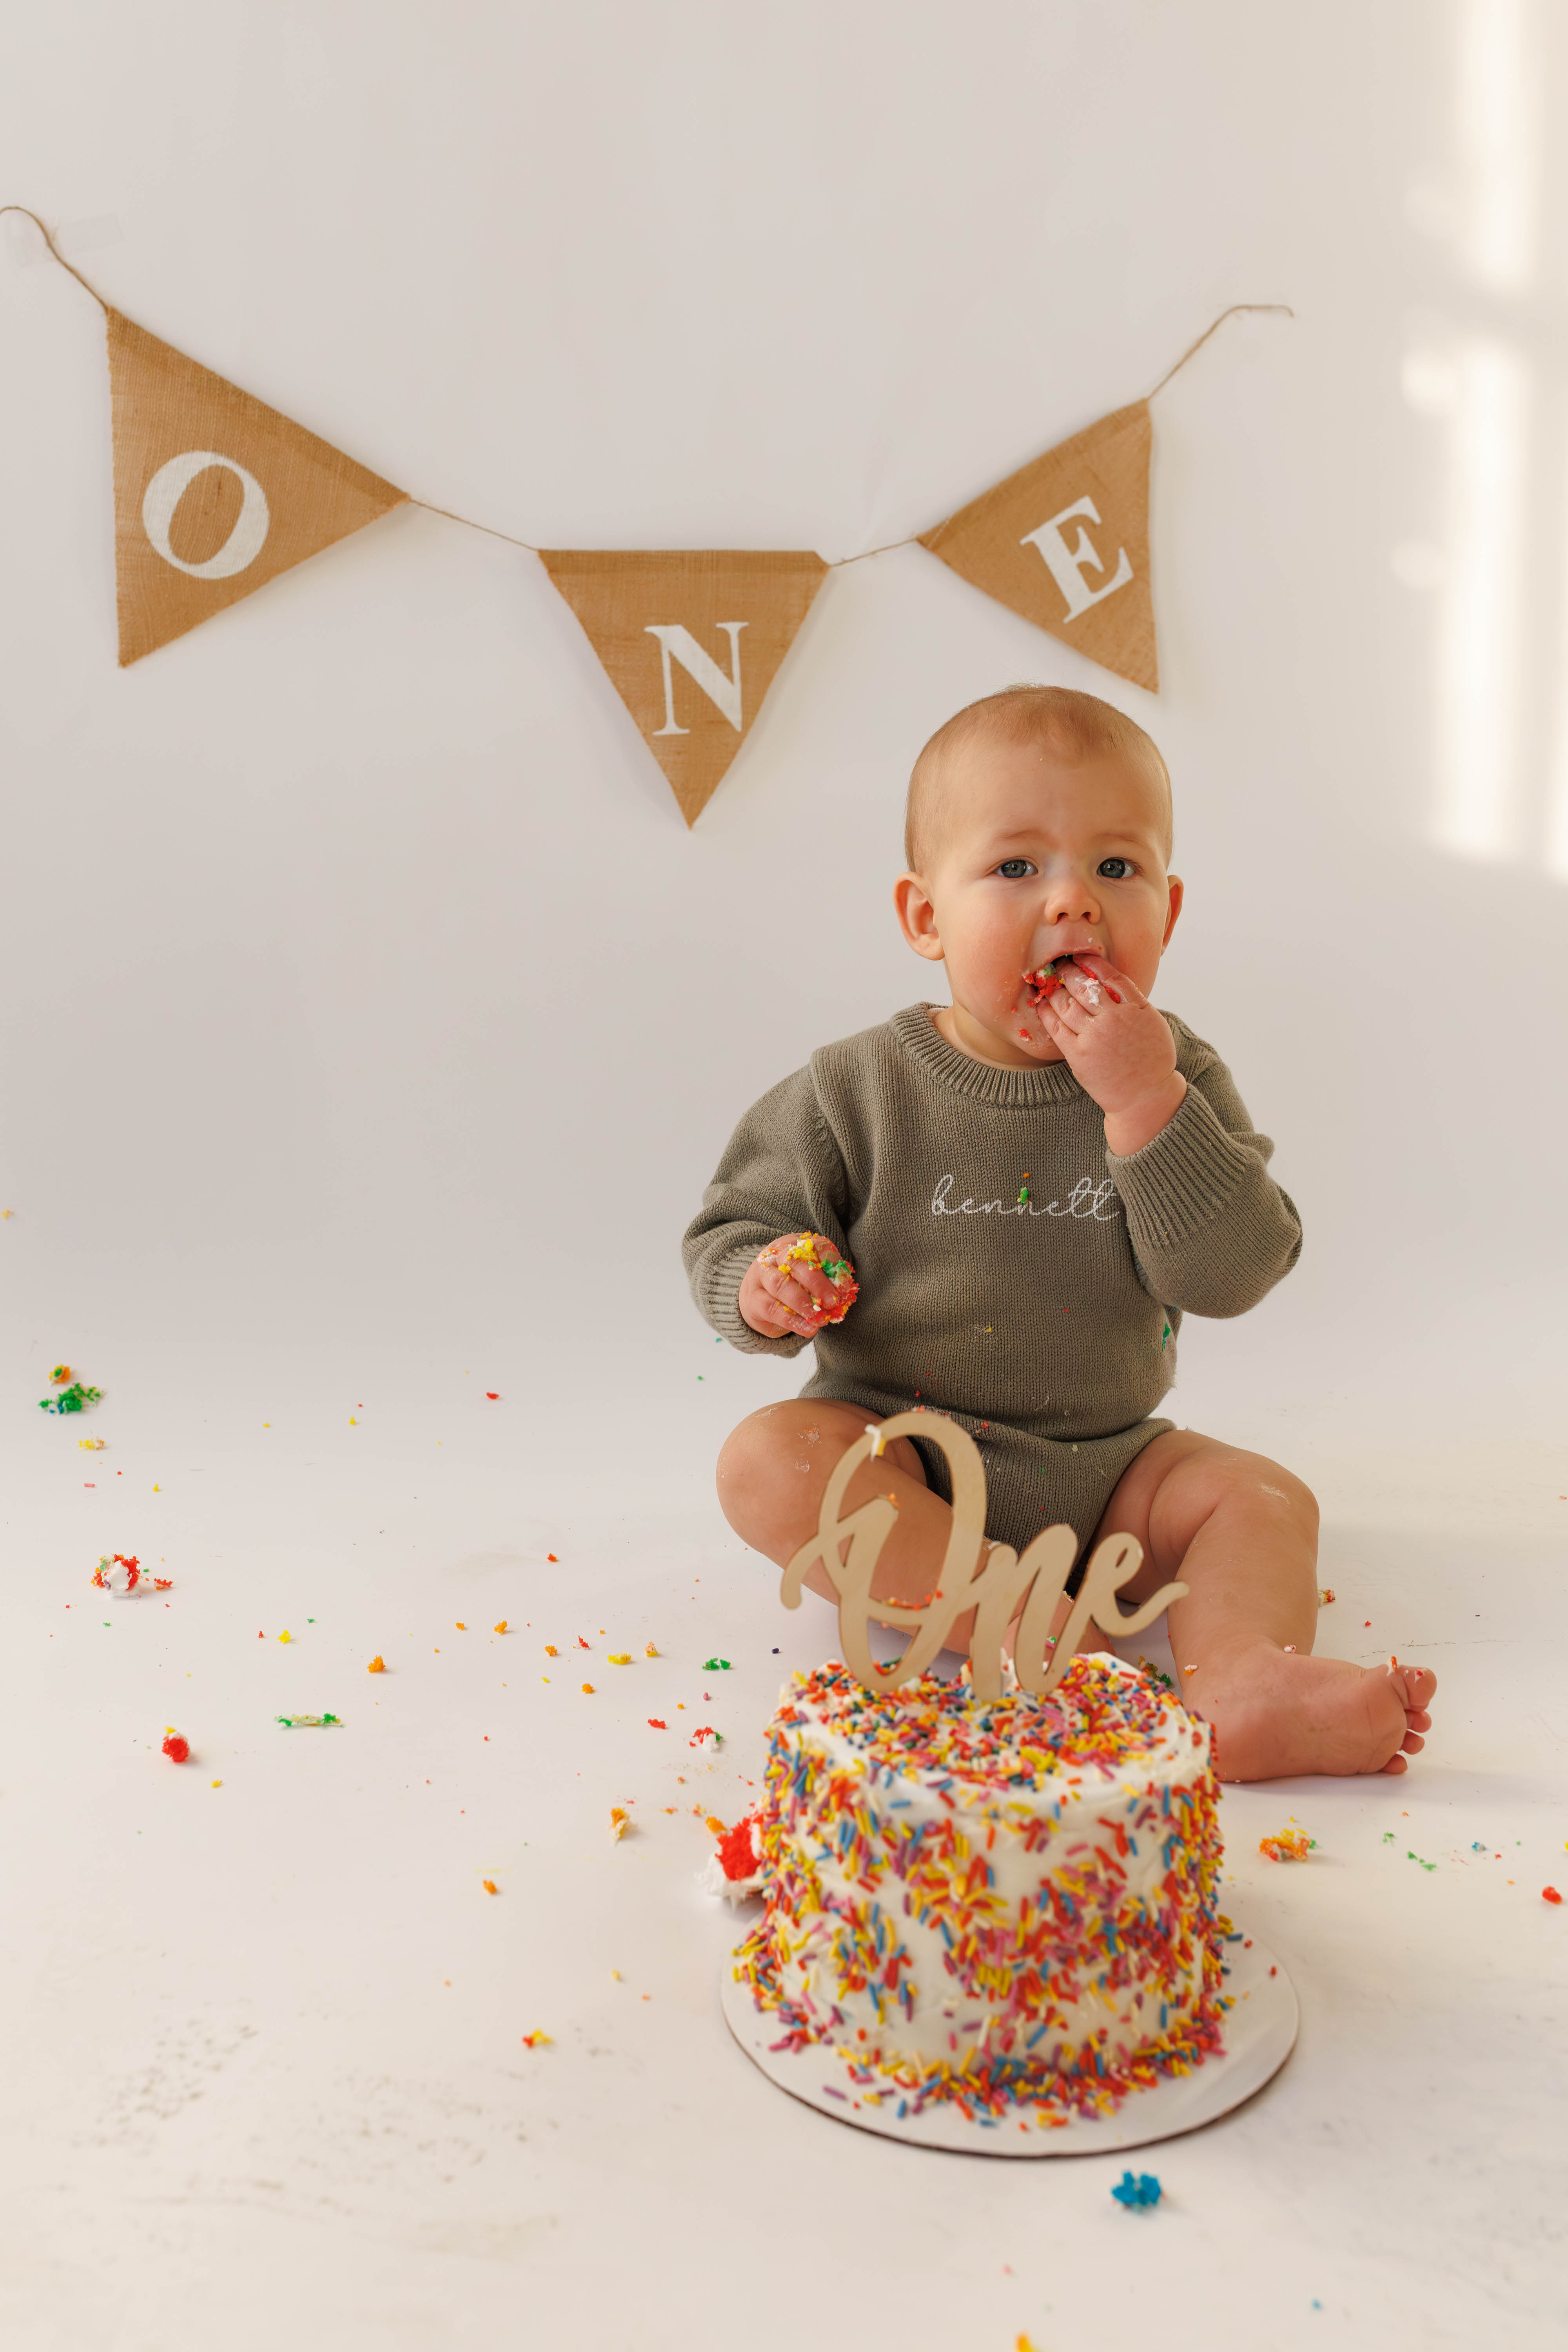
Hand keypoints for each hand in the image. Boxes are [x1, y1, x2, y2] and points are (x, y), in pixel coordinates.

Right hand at [738, 1232, 859, 1338]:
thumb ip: (827, 1281)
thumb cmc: (793, 1285)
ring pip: (780, 1285)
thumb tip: (844, 1292)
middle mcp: (776, 1255)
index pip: (815, 1246)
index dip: (831, 1264)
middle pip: (796, 1263)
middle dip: (817, 1284)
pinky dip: (792, 1321)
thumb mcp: (810, 1278)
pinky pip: (772, 1308)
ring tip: (820, 1319)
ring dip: (803, 1303)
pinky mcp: (753, 1299)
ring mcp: (761, 1276)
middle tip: (833, 1302)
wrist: (758, 1298)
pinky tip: (807, 1328)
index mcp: (796, 1245)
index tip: (844, 1285)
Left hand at [1028, 955, 1185, 1154]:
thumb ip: (1133, 1001)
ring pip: (1066, 1003)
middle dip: (1068, 971)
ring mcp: (1094, 1037)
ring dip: (1054, 989)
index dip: (1090, 963)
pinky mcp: (1078, 1055)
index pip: (1109, 975)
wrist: (1145, 1097)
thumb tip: (1111, 981)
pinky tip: (1042, 1005)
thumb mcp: (1152, 1022)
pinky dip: (1046, 1012)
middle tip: (1059, 965)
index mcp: (1135, 1007)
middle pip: (1083, 985)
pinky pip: (1056, 1027)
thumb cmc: (1151, 1060)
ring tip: (1049, 983)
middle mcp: (1114, 1019)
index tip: (1080, 957)